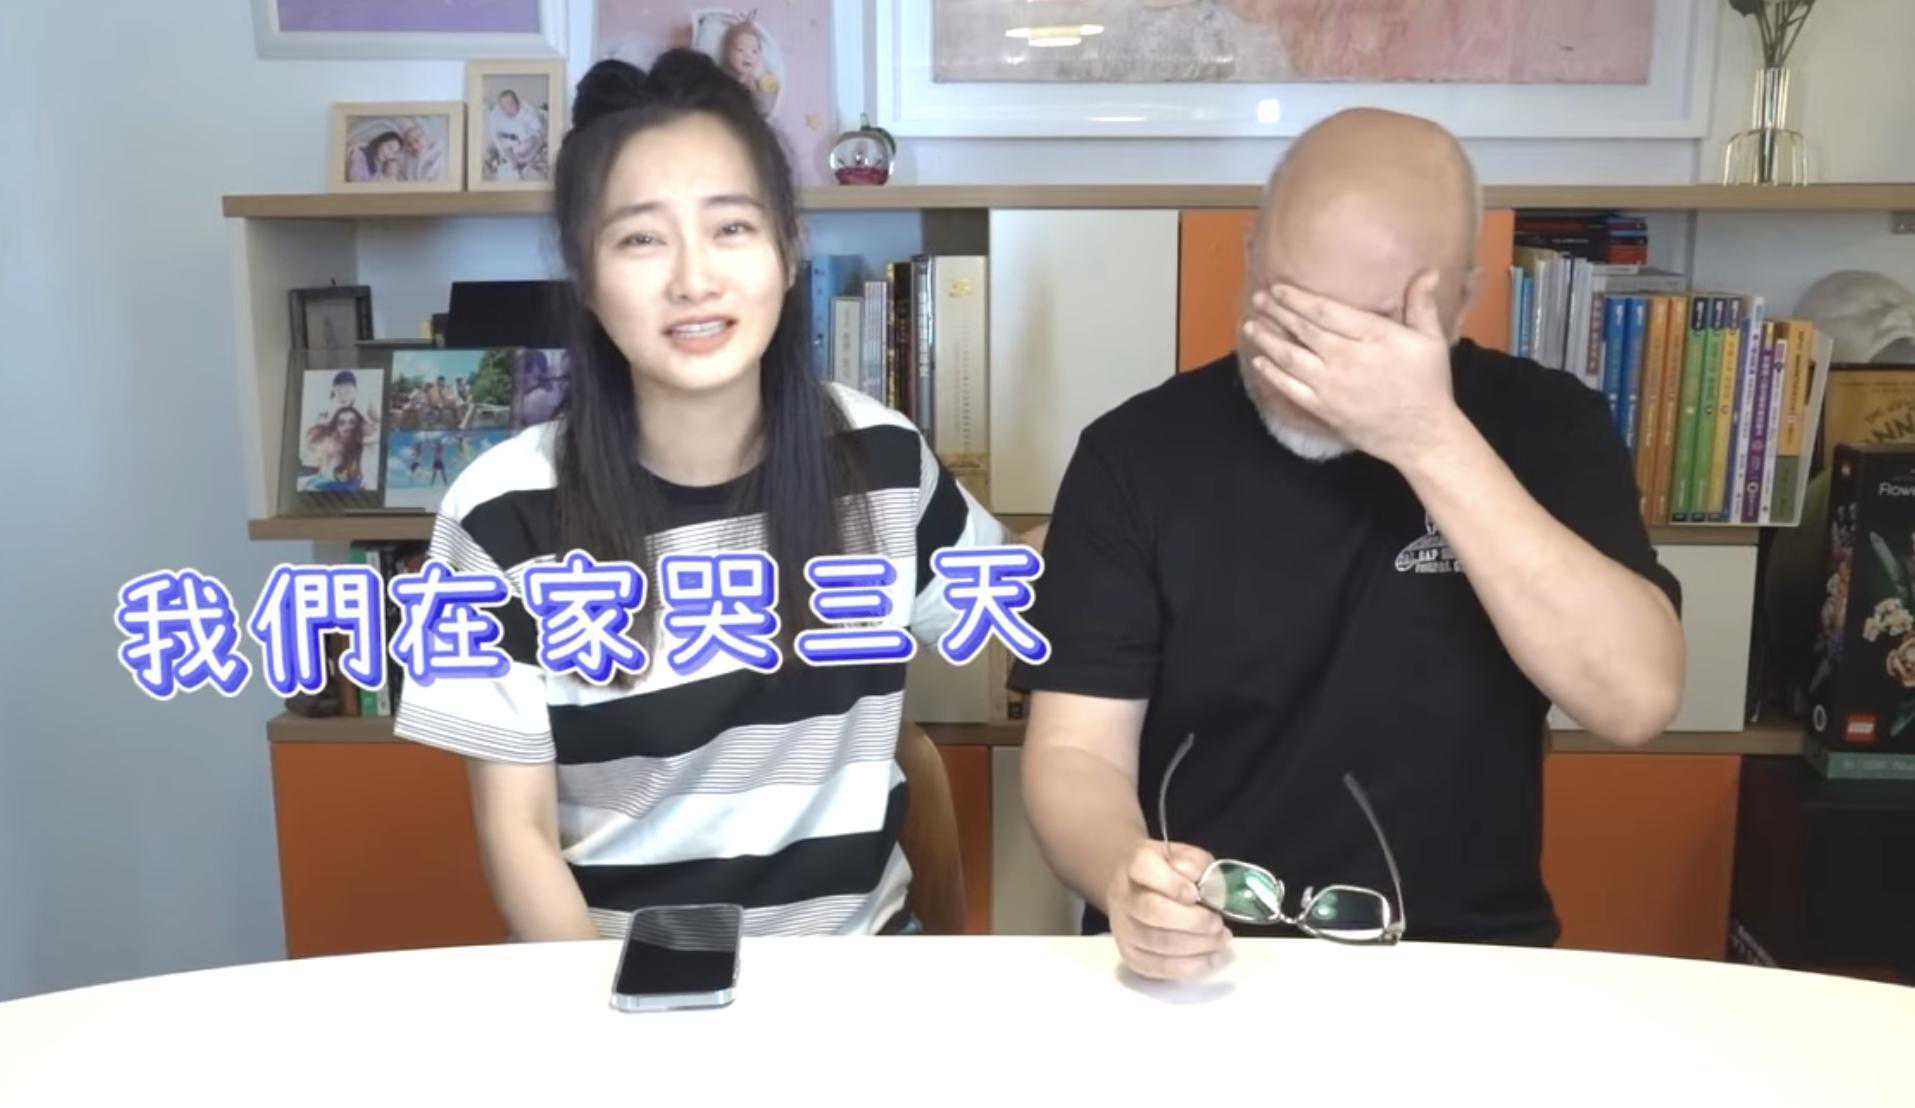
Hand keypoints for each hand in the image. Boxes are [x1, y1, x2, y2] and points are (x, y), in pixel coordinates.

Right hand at [1104, 839, 1230, 979]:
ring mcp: (1122, 928)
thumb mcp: (1185, 857)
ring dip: (1197, 945)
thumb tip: (1204, 886)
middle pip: (1151, 910)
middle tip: (1218, 923)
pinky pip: (1158, 967)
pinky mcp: (1130, 955)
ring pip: (1157, 942)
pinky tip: (1212, 958)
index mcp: (1134, 864)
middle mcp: (1122, 895)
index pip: (1144, 868)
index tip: (1196, 894)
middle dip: (1192, 921)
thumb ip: (1197, 865)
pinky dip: (1190, 966)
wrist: (1137, 889)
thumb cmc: (1169, 872)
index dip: (1172, 883)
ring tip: (1221, 939)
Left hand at [1241, 270, 1463, 469]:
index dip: (1298, 298)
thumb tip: (1428, 271)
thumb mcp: (1430, 340)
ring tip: (1251, 326)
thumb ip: (1421, 304)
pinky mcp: (1324, 409)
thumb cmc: (1427, 384)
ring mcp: (1332, 386)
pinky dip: (1272, 374)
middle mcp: (1347, 358)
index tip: (1278, 288)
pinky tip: (1259, 361)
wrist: (1421, 434)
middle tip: (1258, 299)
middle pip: (1304, 330)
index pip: (1327, 311)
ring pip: (1291, 358)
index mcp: (1373, 337)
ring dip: (1268, 340)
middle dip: (1277, 313)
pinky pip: (1290, 389)